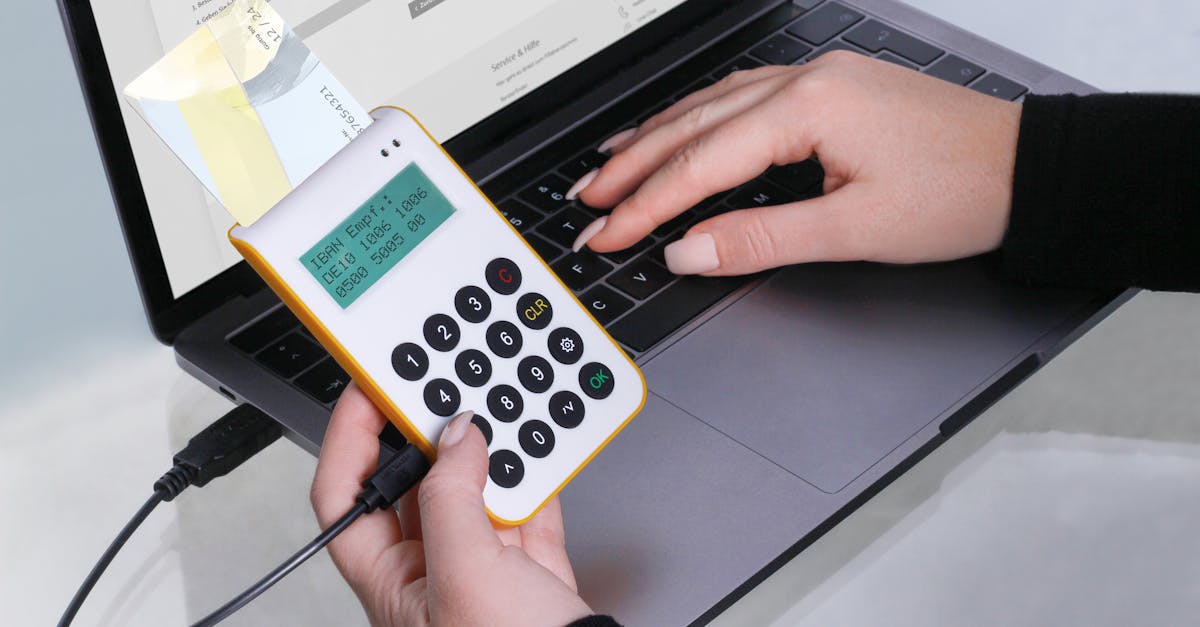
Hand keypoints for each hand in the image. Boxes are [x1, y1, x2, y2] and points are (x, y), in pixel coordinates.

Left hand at [311, 385, 592, 625]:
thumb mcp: (466, 576)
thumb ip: (453, 499)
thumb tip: (456, 438)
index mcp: (390, 580)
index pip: (345, 493)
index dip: (348, 436)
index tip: (369, 387)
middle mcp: (429, 572)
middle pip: (414, 480)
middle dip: (430, 433)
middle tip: (442, 388)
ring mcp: (480, 569)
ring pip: (473, 487)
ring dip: (489, 448)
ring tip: (496, 413)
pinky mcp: (527, 570)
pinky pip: (523, 504)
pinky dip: (534, 473)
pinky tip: (540, 450)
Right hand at [569, 52, 1022, 274]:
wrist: (1026, 168)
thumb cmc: (958, 192)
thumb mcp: (854, 231)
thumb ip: (760, 239)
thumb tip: (688, 252)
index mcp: (807, 107)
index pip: (700, 163)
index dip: (645, 205)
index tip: (606, 233)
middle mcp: (804, 79)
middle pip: (693, 125)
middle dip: (634, 168)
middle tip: (586, 200)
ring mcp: (816, 77)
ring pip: (712, 104)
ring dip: (657, 136)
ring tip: (611, 162)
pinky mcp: (829, 87)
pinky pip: (742, 97)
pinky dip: (699, 120)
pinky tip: (679, 130)